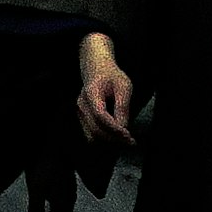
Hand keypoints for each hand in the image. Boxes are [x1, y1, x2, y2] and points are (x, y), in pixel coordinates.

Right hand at [77, 35, 134, 149]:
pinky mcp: (82, 119)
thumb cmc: (111, 76)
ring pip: (92, 136)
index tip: (128, 134)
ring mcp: (80, 113)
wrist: (97, 69)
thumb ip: (122, 106)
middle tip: (131, 141)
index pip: (100, 116)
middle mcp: (82, 104)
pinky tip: (116, 137)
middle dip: (114, 138)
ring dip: (109, 141)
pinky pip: (91, 135)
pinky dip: (104, 139)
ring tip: (125, 141)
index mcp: (91, 93)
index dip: (114, 128)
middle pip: (95, 129)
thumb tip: (123, 127)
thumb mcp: (123, 86)